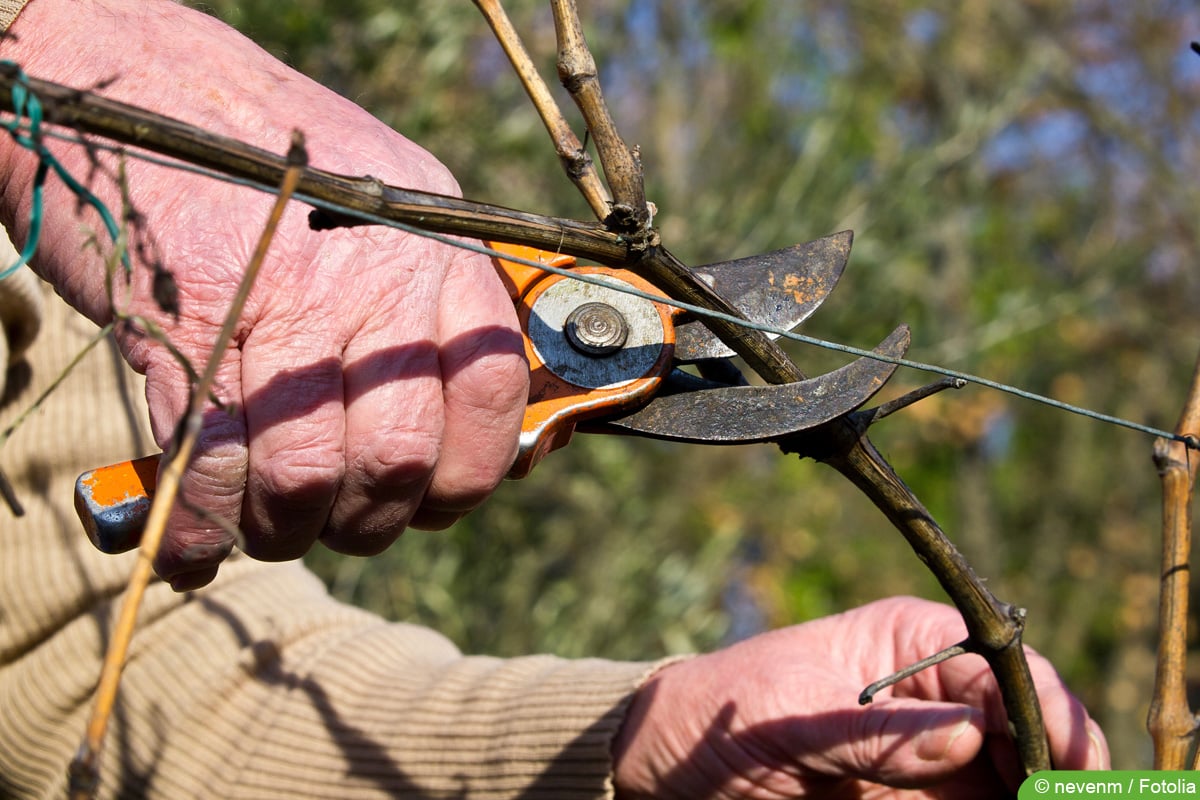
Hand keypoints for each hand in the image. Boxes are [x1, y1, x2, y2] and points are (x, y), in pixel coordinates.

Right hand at [2, 0, 527, 588]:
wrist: (152, 95)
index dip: (468, 475)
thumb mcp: (396, 209)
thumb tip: (492, 432)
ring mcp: (282, 304)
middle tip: (338, 523)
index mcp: (439, 255)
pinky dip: (201, 530)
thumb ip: (443, 311)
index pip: (493, 394)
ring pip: (303, 477)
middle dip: (367, 522)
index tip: (432, 502)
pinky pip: (209, 462)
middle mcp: (375, 281)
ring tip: (267, 524)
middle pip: (398, 457)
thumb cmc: (284, 171)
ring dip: (283, 530)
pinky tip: (198, 548)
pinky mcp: (189, 327)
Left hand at [613, 596, 1108, 798]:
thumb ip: (873, 732)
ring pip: (1016, 776)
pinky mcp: (922, 798)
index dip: (1052, 716)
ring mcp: (934, 752)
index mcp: (912, 642)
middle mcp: (938, 693)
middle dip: (1056, 769)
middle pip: (1032, 728)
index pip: (1008, 670)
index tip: (1066, 773)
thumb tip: (971, 731)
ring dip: (1033, 791)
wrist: (672, 765)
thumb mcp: (787, 720)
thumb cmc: (724, 719)